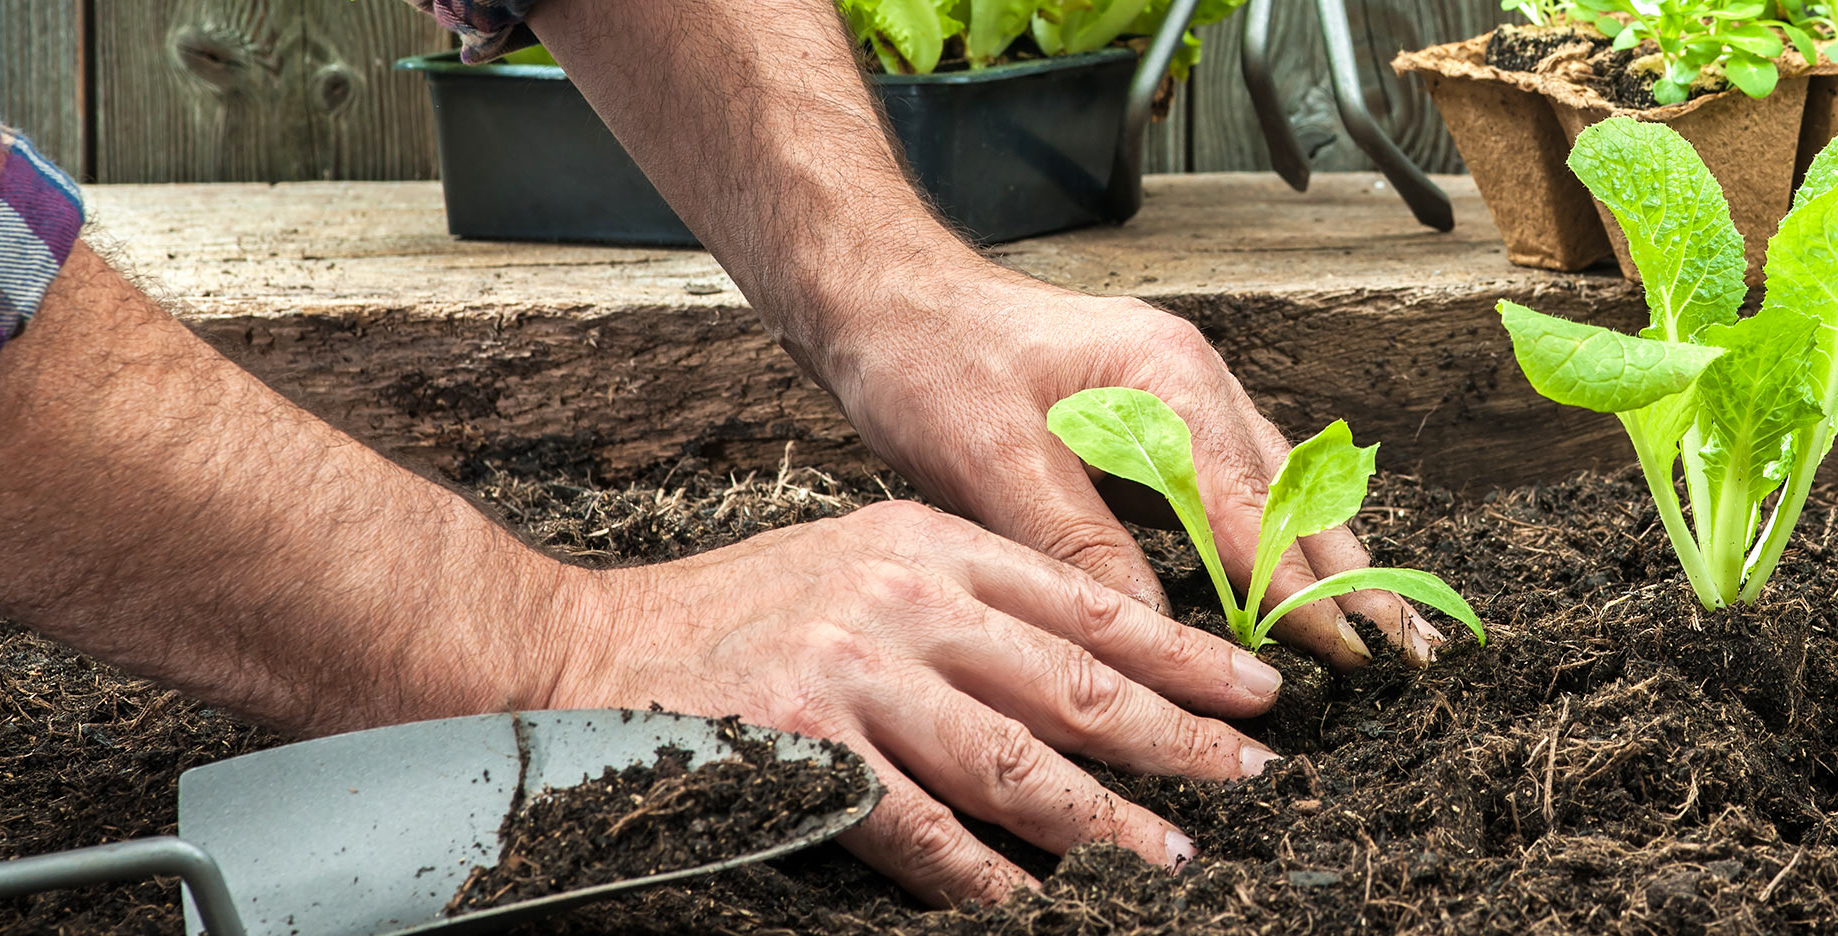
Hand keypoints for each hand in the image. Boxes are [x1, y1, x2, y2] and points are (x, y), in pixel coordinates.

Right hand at [543, 500, 1284, 904]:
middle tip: (1251, 776)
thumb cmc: (733, 618)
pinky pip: (921, 830)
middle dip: (1178, 735)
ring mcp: (854, 676)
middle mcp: (902, 599)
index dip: (1183, 652)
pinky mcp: (803, 751)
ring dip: (1104, 818)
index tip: (1257, 689)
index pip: (1087, 602)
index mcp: (929, 544)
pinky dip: (984, 873)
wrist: (580, 650)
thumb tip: (1085, 676)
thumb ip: (964, 605)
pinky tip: (1032, 900)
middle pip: (1074, 680)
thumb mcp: (860, 564)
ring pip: (1015, 760)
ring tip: (1171, 856)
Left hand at [802, 273, 1451, 666]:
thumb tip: (1150, 632)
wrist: (885, 293)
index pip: (1256, 512)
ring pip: (1283, 486)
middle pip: (1297, 495)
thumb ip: (1077, 544)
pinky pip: (1244, 479)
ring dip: (1330, 558)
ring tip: (1382, 627)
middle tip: (1409, 654)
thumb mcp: (989, 460)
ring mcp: (1183, 391)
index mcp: (1167, 381)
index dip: (1304, 593)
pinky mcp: (1161, 410)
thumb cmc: (927, 360)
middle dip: (1354, 578)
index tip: (1349, 656)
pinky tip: (1302, 576)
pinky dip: (1282, 534)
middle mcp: (1193, 380)